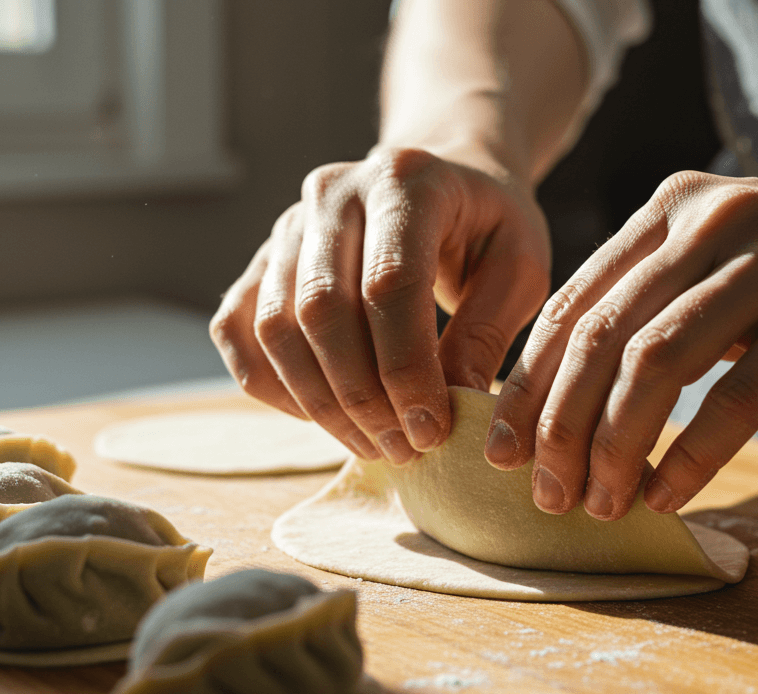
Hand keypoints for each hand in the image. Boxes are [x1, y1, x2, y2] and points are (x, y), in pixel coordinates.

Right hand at [211, 147, 550, 463]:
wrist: (443, 185)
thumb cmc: (488, 228)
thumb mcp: (518, 269)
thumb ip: (485, 332)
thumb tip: (452, 403)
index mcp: (406, 181)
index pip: (389, 283)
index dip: (406, 367)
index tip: (430, 429)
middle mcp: (333, 192)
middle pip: (323, 308)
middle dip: (362, 396)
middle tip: (404, 449)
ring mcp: (287, 224)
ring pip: (276, 326)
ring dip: (320, 402)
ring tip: (373, 443)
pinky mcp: (261, 259)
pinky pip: (239, 330)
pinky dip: (274, 385)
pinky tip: (324, 417)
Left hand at [484, 169, 757, 519]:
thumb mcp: (731, 259)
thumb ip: (661, 305)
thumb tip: (571, 400)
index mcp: (673, 209)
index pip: (574, 304)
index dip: (529, 385)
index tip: (504, 450)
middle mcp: (713, 222)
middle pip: (601, 336)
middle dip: (559, 425)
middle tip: (545, 493)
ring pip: (658, 363)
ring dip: (616, 445)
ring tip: (600, 503)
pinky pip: (740, 396)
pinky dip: (692, 455)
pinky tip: (668, 495)